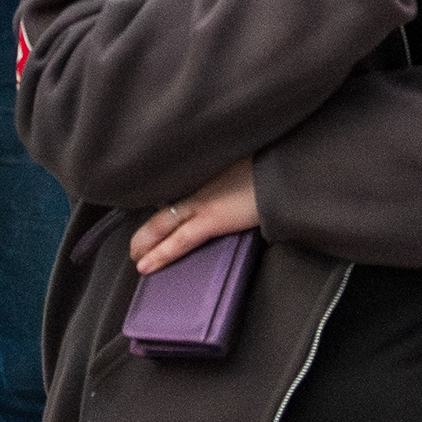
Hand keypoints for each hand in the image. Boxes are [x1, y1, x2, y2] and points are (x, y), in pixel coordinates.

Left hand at [130, 159, 259, 274]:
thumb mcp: (248, 157)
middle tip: (134, 243)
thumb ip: (232, 168)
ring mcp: (203, 200)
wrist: (287, 171)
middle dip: (146, 227)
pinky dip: (160, 253)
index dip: (159, 200)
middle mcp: (199, 182)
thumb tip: (233, 174)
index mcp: (206, 168)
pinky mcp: (212, 219)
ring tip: (135, 254)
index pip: (176, 185)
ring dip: (146, 241)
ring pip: (163, 223)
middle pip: (163, 206)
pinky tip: (146, 264)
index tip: (149, 211)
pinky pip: (179, 241)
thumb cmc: (272, 163)